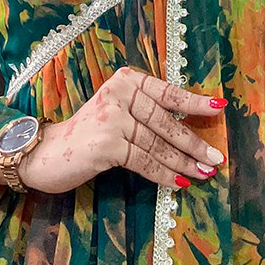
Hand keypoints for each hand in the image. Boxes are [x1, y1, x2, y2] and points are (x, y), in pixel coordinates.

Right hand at [18, 66, 226, 194]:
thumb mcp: (116, 112)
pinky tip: (179, 183)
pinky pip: (144, 161)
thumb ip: (144, 113)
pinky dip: (164, 174)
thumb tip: (188, 129)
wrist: (44, 153)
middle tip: (217, 157)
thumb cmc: (86, 135)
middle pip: (165, 122)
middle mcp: (119, 94)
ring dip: (184, 162)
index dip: (194, 103)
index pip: (167, 92)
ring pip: (158, 144)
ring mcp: (112, 118)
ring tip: (204, 173)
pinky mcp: (107, 144)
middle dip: (194, 143)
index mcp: (125, 81)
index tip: (219, 109)